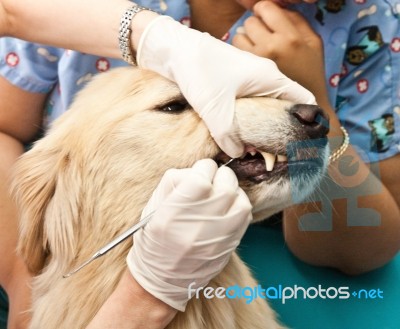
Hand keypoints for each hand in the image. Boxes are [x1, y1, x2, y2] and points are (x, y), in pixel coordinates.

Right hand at [127, 159, 251, 310]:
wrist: (163, 279)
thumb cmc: (154, 239)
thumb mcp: (153, 206)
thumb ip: (175, 180)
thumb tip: (198, 169)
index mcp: (174, 213)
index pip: (203, 175)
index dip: (203, 168)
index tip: (200, 172)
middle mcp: (199, 225)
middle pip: (226, 184)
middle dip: (220, 176)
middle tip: (211, 181)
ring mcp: (219, 237)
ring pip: (240, 198)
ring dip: (231, 190)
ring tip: (220, 193)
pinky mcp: (231, 245)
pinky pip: (246, 215)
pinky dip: (238, 204)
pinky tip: (227, 207)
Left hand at [136, 16, 314, 157]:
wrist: (175, 49)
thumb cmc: (199, 70)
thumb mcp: (215, 108)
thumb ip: (228, 136)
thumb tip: (237, 153)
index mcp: (270, 79)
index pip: (304, 100)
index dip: (308, 122)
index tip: (303, 143)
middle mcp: (265, 78)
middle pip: (285, 107)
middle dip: (282, 130)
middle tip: (275, 153)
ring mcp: (250, 79)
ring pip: (266, 107)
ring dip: (263, 126)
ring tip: (255, 148)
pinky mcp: (236, 83)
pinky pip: (251, 104)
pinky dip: (249, 120)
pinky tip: (237, 134)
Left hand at [233, 1, 328, 104]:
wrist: (303, 103)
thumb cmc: (310, 71)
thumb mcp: (313, 41)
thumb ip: (297, 20)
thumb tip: (277, 7)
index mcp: (290, 37)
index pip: (265, 7)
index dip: (264, 11)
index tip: (267, 19)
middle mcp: (271, 47)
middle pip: (250, 22)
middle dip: (256, 26)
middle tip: (264, 37)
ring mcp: (256, 61)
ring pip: (239, 36)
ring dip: (246, 39)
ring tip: (257, 49)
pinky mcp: (246, 73)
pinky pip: (235, 52)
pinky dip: (241, 53)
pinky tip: (251, 60)